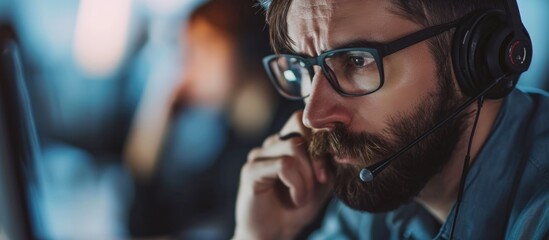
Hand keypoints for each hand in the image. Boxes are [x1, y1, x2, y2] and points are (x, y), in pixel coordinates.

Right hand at [233, 111, 331, 239]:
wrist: (275, 233)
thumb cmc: (297, 208)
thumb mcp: (322, 183)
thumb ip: (330, 161)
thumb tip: (342, 147)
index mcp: (288, 142)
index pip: (306, 119)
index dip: (324, 137)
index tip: (334, 163)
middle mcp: (272, 143)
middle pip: (300, 125)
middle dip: (318, 154)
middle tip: (322, 180)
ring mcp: (260, 154)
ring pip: (294, 147)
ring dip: (307, 176)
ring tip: (304, 196)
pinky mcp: (251, 170)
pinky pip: (283, 165)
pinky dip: (297, 184)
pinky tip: (296, 199)